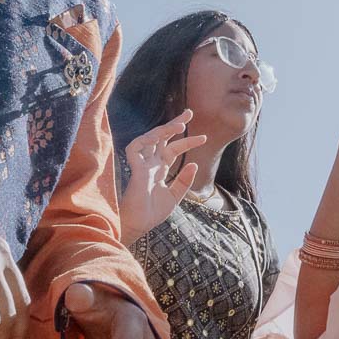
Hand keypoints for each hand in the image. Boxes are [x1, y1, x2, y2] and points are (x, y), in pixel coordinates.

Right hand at [119, 109, 206, 240]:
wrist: (138, 225)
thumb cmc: (152, 213)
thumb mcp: (174, 196)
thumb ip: (184, 180)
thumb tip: (193, 163)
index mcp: (159, 169)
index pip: (173, 149)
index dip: (187, 142)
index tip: (204, 138)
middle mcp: (150, 164)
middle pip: (161, 138)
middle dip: (174, 124)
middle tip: (189, 112)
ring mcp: (142, 165)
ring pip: (150, 139)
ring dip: (164, 130)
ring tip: (181, 125)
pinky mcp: (134, 169)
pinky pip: (135, 148)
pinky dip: (145, 140)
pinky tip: (158, 136)